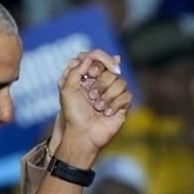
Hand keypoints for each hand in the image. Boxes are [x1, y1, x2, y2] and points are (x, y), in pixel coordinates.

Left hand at [56, 50, 132, 165]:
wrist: (83, 135)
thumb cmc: (73, 114)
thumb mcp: (67, 88)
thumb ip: (77, 68)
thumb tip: (91, 57)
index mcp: (87, 76)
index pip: (98, 57)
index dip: (98, 61)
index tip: (90, 74)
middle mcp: (101, 82)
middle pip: (111, 68)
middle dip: (100, 83)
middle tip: (91, 96)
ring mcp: (113, 93)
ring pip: (120, 82)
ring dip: (106, 96)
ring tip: (97, 107)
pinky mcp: (123, 104)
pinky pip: (127, 96)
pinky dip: (115, 105)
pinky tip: (106, 113)